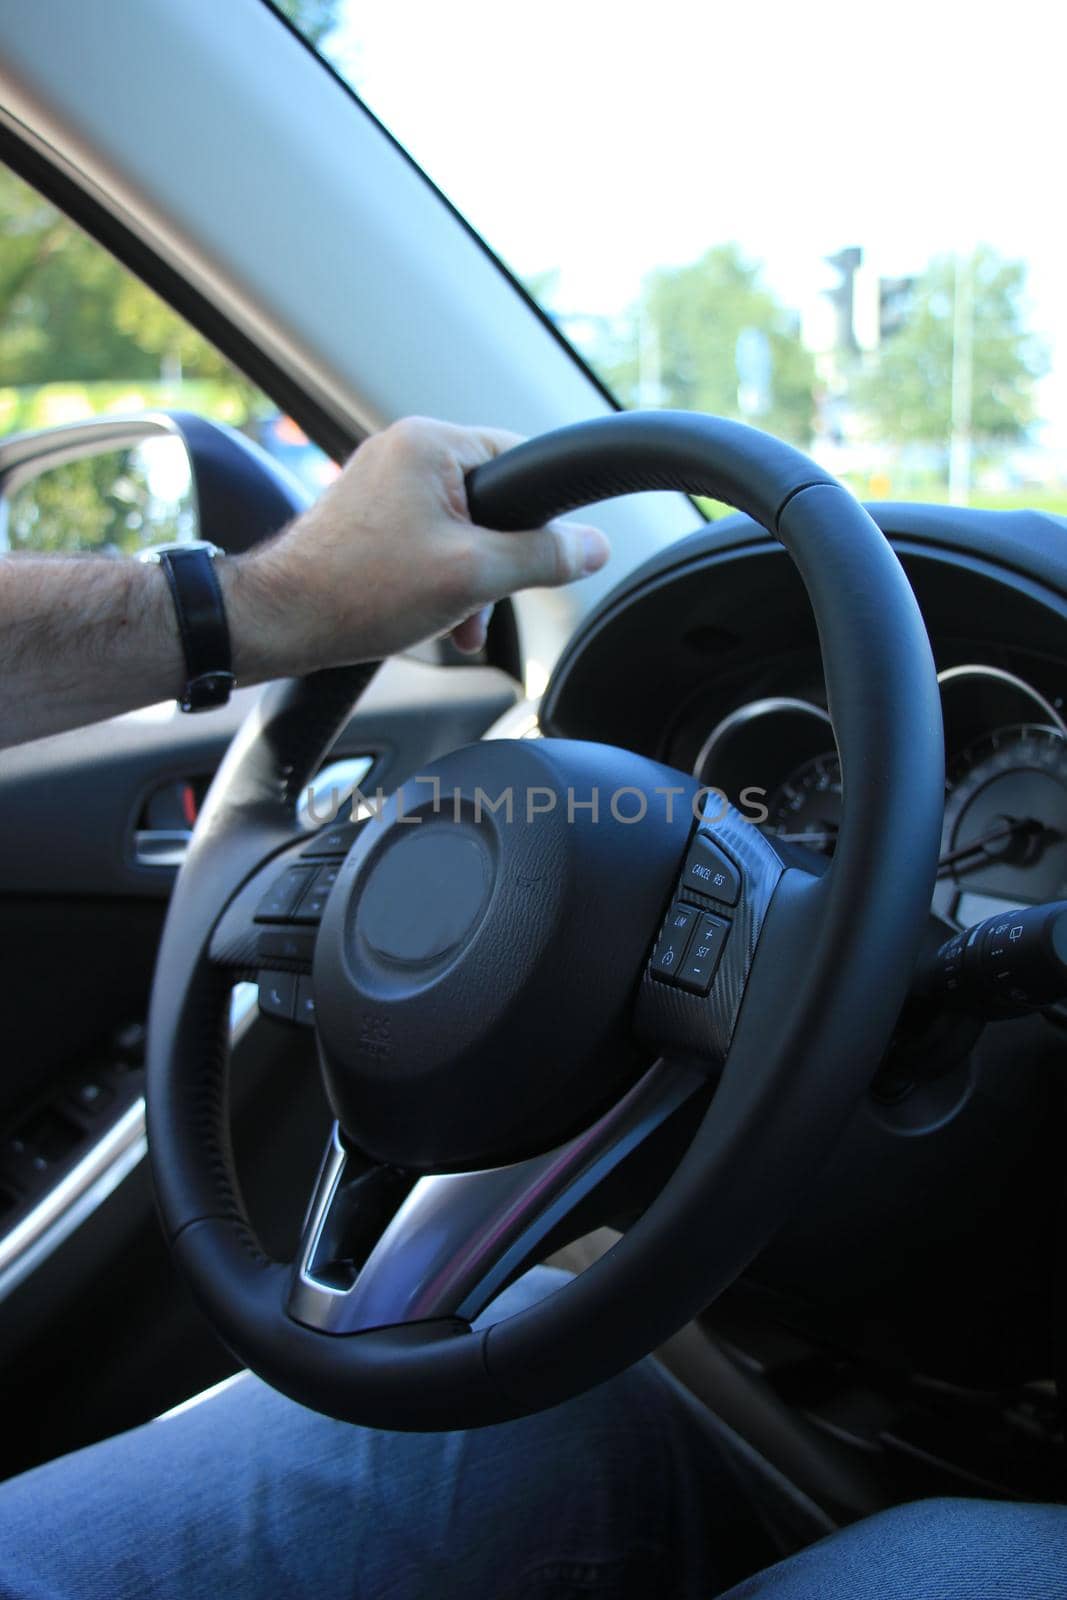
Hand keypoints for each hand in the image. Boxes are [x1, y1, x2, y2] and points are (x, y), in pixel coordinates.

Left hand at [223, 417, 610, 677]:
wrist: (279, 621)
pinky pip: (425, 538)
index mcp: (431, 443)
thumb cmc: (360, 592)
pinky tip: (429, 615)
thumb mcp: (474, 577)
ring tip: (455, 619)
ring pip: (458, 525)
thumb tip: (595, 546)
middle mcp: (403, 450)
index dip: (541, 517)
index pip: (521, 460)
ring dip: (468, 577)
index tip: (541, 560)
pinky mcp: (364, 515)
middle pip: (491, 499)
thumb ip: (543, 557)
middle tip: (485, 602)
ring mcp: (380, 481)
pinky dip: (437, 576)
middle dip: (498, 559)